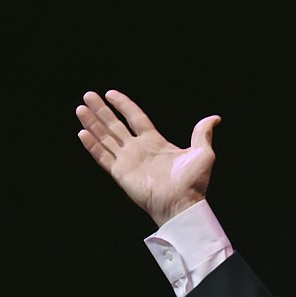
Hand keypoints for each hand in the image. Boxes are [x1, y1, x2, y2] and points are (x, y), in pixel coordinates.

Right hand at [76, 89, 221, 225]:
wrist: (182, 203)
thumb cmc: (193, 182)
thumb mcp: (202, 152)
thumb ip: (202, 133)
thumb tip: (215, 118)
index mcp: (155, 142)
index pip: (135, 118)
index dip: (123, 105)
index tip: (110, 93)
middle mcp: (139, 149)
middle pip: (115, 125)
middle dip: (102, 111)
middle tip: (88, 95)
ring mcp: (128, 161)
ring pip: (105, 138)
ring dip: (92, 124)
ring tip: (80, 108)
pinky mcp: (120, 173)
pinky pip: (103, 156)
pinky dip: (92, 145)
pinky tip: (82, 132)